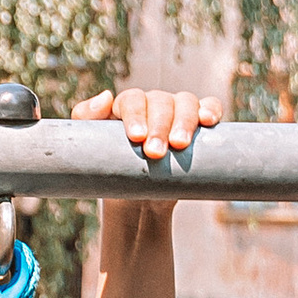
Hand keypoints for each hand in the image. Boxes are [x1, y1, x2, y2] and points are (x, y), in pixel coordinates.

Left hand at [72, 86, 221, 163]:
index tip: (135, 137)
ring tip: (180, 145)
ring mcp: (177, 112)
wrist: (136, 200)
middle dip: (159, 126)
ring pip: (185, 102)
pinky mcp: (198, 124)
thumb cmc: (112, 171)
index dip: (135, 114)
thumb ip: (86, 119)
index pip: (132, 99)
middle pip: (161, 102)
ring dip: (184, 121)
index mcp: (127, 107)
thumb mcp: (90, 148)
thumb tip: (106, 96)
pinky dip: (211, 109)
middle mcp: (154, 104)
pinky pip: (208, 106)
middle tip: (155, 152)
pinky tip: (209, 121)